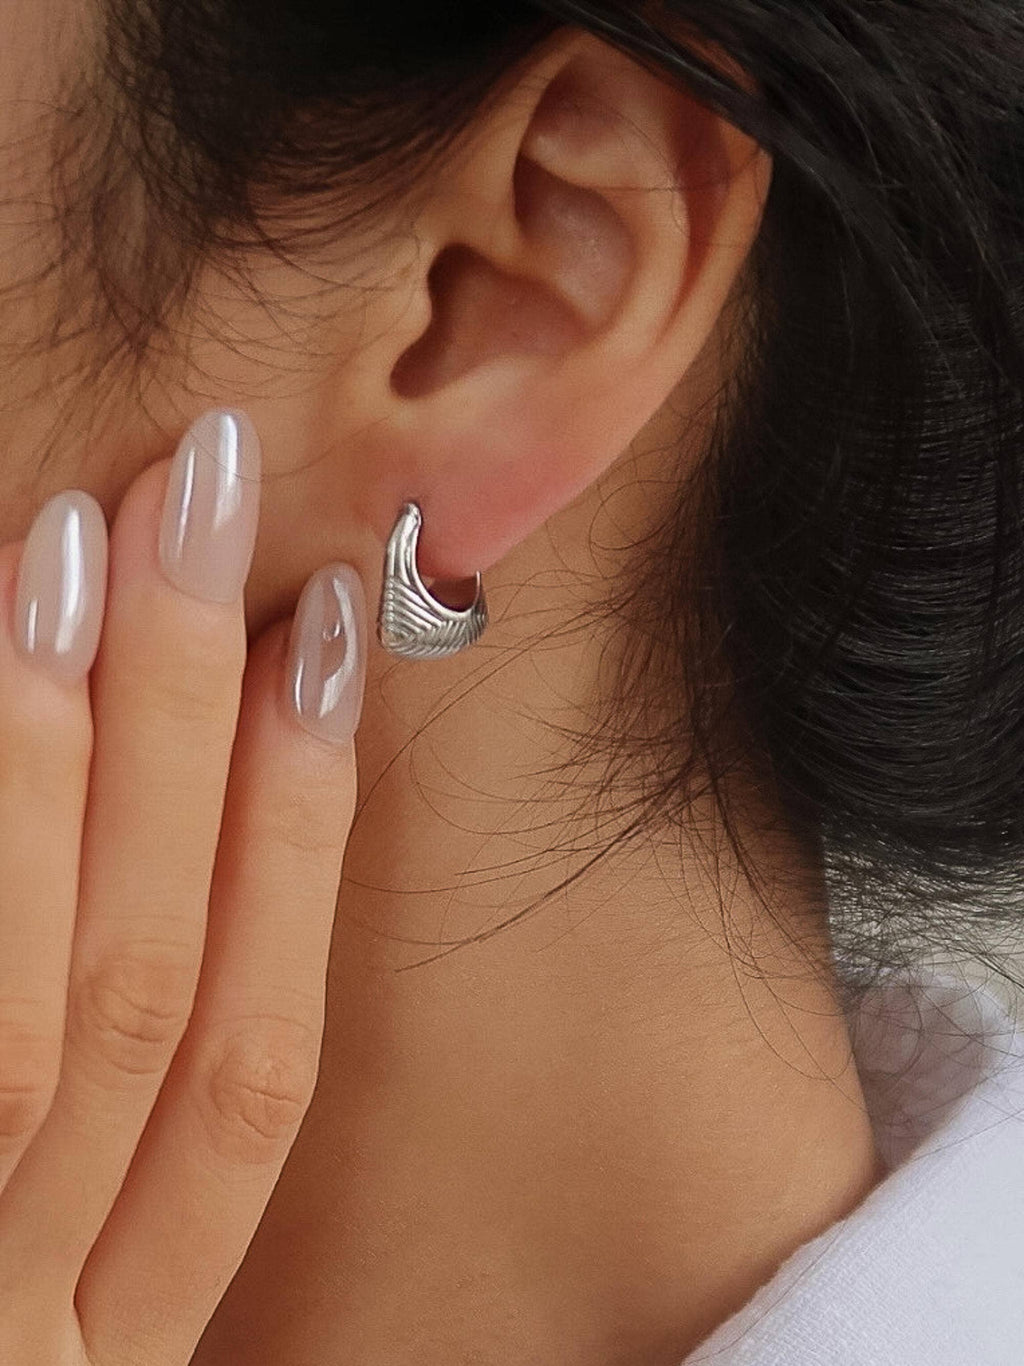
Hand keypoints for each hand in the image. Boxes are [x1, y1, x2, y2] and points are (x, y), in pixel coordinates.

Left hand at [0, 412, 365, 1364]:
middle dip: (197, 725)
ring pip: (39, 1014)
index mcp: (117, 1331)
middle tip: (210, 497)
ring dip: (64, 762)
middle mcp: (43, 1322)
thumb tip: (183, 829)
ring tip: (76, 542)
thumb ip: (108, 1128)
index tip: (339, 630)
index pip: (258, 1050)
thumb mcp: (46, 1305)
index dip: (311, 826)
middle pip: (154, 993)